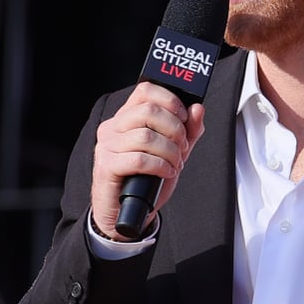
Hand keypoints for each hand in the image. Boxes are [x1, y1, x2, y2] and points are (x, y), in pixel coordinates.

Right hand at [90, 83, 206, 236]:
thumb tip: (197, 108)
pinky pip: (139, 159)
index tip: (185, 118)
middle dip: (175, 130)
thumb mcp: (173, 152)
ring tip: (175, 164)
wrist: (125, 213)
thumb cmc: (146, 180)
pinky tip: (166, 173)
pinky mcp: (107, 166)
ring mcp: (107, 146)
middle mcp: (113, 127)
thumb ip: (187, 131)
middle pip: (149, 111)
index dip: (170, 100)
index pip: (146, 90)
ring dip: (170, 151)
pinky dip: (160, 166)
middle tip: (182, 147)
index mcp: (126, 117)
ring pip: (146, 136)